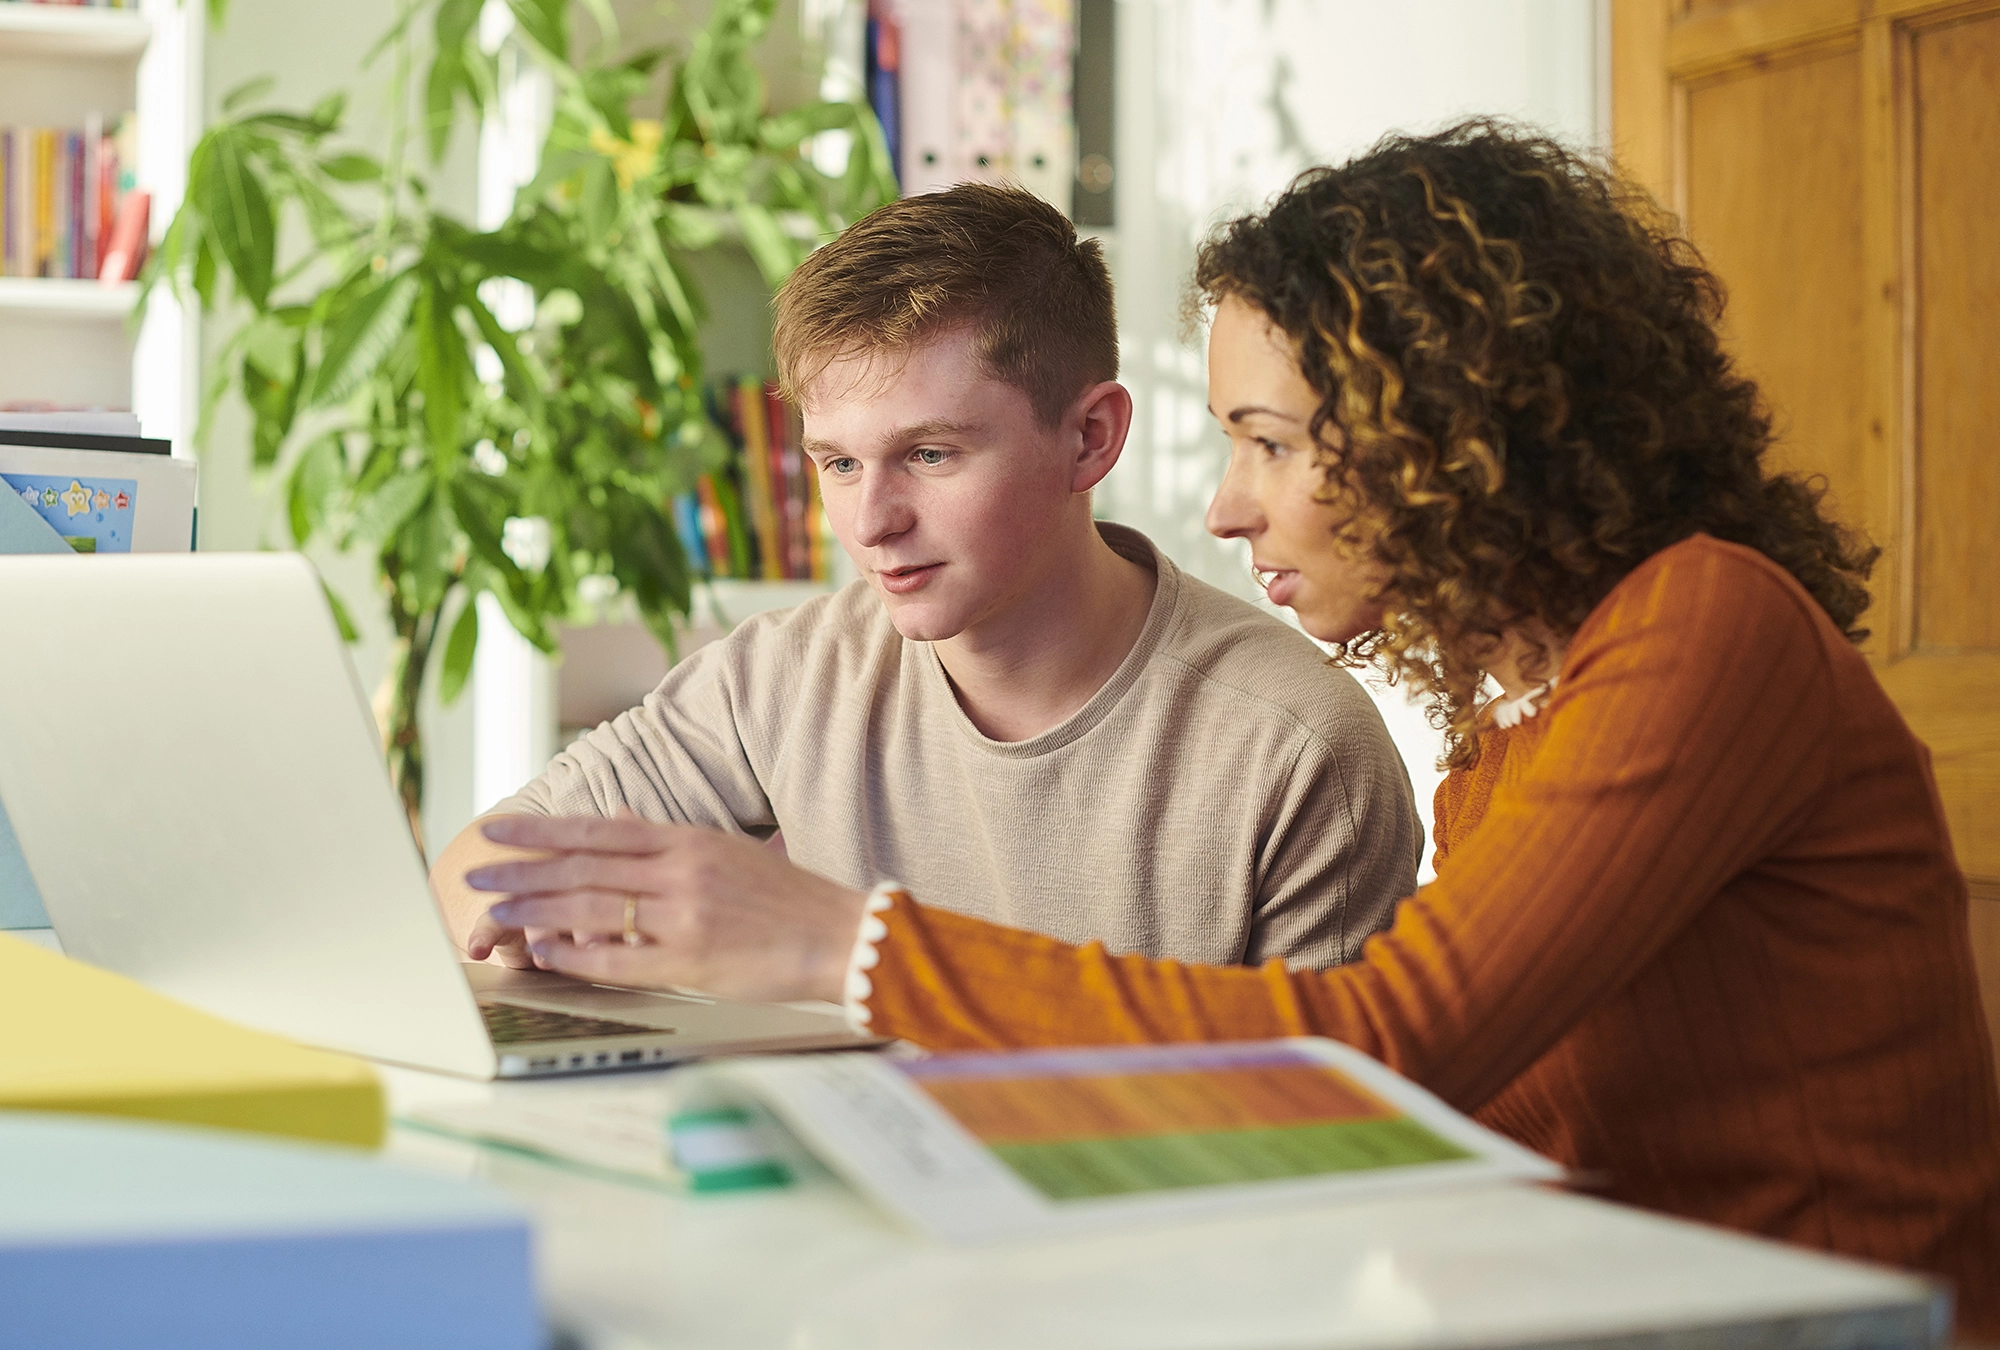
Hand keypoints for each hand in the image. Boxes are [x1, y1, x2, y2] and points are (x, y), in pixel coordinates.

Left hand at [461, 815, 869, 1003]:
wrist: (838, 935)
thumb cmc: (785, 899)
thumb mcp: (724, 851)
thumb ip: (664, 839)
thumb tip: (611, 820)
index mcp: (687, 840)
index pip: (597, 829)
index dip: (542, 831)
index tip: (499, 831)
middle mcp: (680, 870)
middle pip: (581, 867)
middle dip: (522, 872)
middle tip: (477, 875)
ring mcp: (683, 914)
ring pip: (589, 909)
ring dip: (535, 912)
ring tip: (494, 916)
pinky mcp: (690, 959)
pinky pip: (617, 958)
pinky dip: (574, 956)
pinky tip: (544, 954)